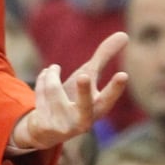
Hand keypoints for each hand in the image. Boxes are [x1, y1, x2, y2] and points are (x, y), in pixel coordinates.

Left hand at [10, 31, 128, 149]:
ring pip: (54, 88)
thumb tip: (124, 34)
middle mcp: (84, 120)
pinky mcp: (45, 126)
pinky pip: (40, 92)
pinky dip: (42, 79)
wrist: (47, 129)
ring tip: (52, 69)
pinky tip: (43, 79)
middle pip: (85, 105)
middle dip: (83, 90)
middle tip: (83, 75)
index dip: (116, 87)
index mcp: (99, 108)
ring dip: (51, 74)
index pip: (109, 97)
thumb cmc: (74, 97)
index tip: (123, 74)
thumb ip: (104, 56)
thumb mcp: (89, 75)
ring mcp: (64, 125)